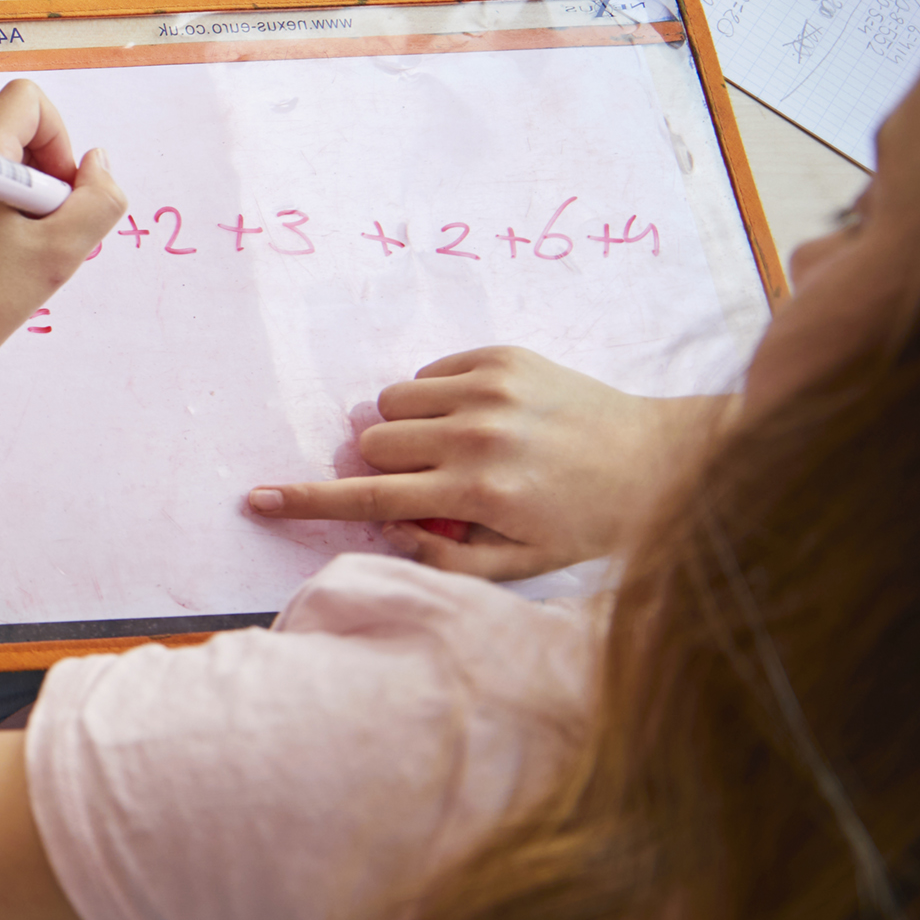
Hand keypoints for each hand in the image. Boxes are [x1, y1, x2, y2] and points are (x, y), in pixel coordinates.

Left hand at [0, 79, 126, 373]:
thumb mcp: (62, 251)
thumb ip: (99, 198)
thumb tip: (96, 162)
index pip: (26, 100)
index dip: (58, 140)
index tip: (56, 194)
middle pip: (13, 134)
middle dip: (44, 177)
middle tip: (42, 232)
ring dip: (23, 202)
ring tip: (17, 252)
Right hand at [246, 346, 726, 579]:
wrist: (662, 459)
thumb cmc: (588, 522)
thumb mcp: (520, 563)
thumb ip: (443, 556)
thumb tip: (388, 527)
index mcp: (477, 491)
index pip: (369, 497)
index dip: (308, 501)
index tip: (258, 499)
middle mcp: (478, 434)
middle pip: (370, 441)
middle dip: (381, 464)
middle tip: (422, 480)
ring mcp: (489, 388)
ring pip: (391, 402)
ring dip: (405, 429)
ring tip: (452, 447)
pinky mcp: (502, 356)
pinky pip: (426, 374)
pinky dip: (436, 399)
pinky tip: (481, 419)